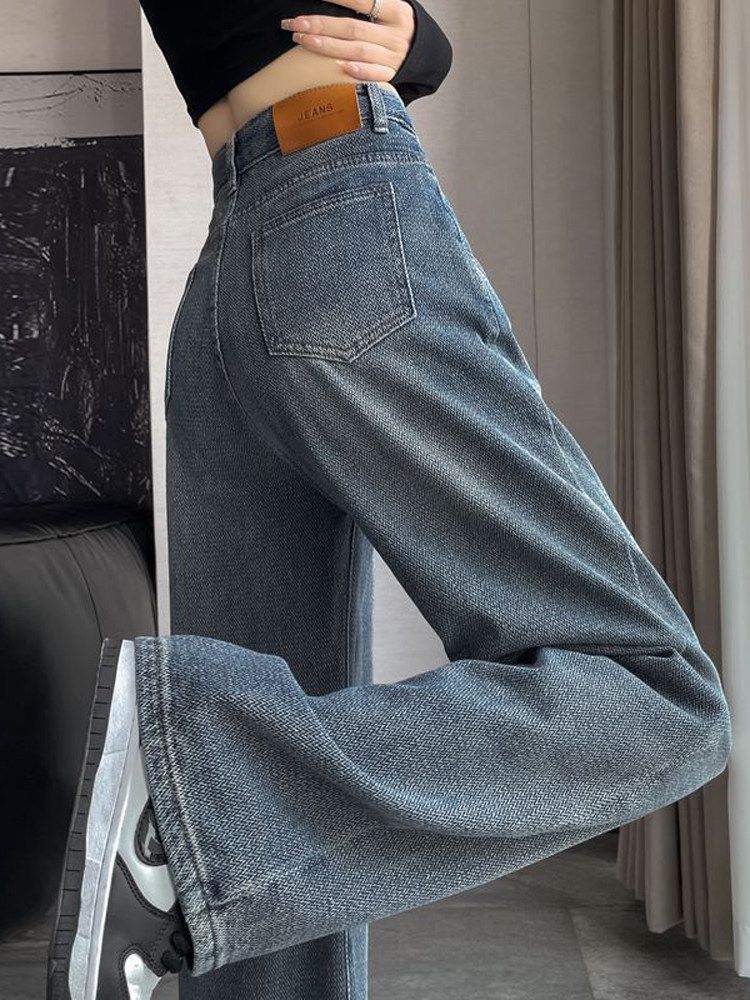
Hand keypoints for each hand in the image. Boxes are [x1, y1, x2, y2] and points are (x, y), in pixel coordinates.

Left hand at [280, 0, 415, 84]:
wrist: (423, 53)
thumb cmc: (395, 27)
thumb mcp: (389, 9)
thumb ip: (366, 4)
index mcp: (396, 12)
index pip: (363, 1)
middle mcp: (394, 35)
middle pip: (353, 28)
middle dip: (321, 26)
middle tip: (295, 24)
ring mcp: (393, 57)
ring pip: (358, 51)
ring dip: (329, 47)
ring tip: (303, 41)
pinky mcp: (391, 76)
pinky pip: (375, 75)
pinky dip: (359, 72)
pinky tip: (340, 68)